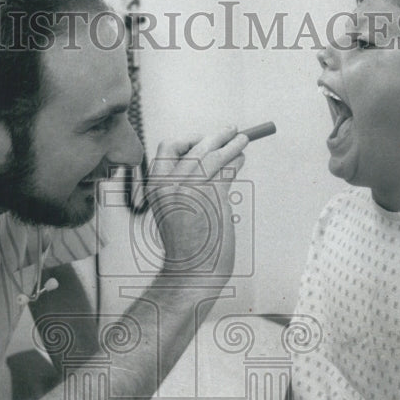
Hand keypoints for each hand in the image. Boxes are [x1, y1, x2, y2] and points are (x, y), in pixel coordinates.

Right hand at [147, 126, 247, 277]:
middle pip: (196, 147)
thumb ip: (182, 185)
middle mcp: (171, 182)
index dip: (188, 140)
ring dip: (233, 144)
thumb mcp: (174, 208)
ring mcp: (192, 187)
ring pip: (215, 154)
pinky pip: (228, 170)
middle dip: (217, 136)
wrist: (192, 270)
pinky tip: (241, 160)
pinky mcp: (213, 195)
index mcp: (156, 185)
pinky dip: (236, 161)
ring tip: (243, 140)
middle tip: (231, 130)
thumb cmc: (186, 244)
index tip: (202, 140)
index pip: (168, 148)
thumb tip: (209, 158)